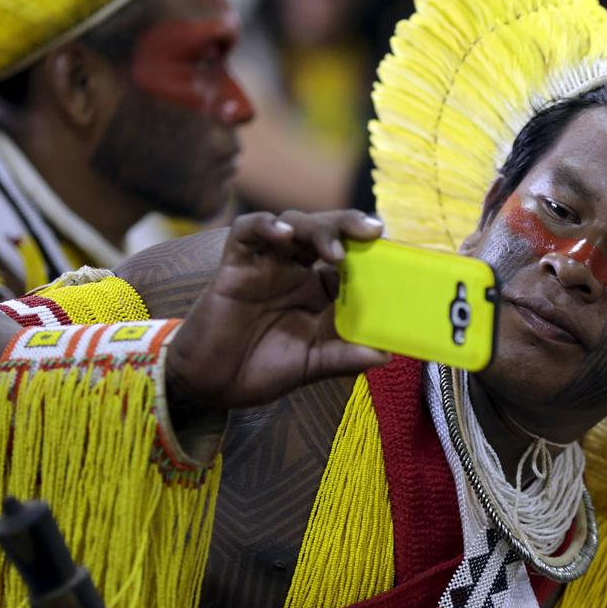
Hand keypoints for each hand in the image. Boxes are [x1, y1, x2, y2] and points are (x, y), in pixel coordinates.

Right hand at [167, 210, 388, 414]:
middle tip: (374, 231)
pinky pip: (246, 231)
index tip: (395, 251)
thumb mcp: (310, 366)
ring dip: (317, 228)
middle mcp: (294, 270)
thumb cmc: (259, 370)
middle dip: (349, 224)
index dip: (370, 249)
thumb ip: (344, 358)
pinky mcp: (234, 265)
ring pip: (293, 223)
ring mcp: (264, 264)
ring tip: (334, 251)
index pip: (349, 257)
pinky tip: (282, 235)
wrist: (210, 385)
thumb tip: (386, 355)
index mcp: (317, 290)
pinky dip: (264, 226)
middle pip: (326, 230)